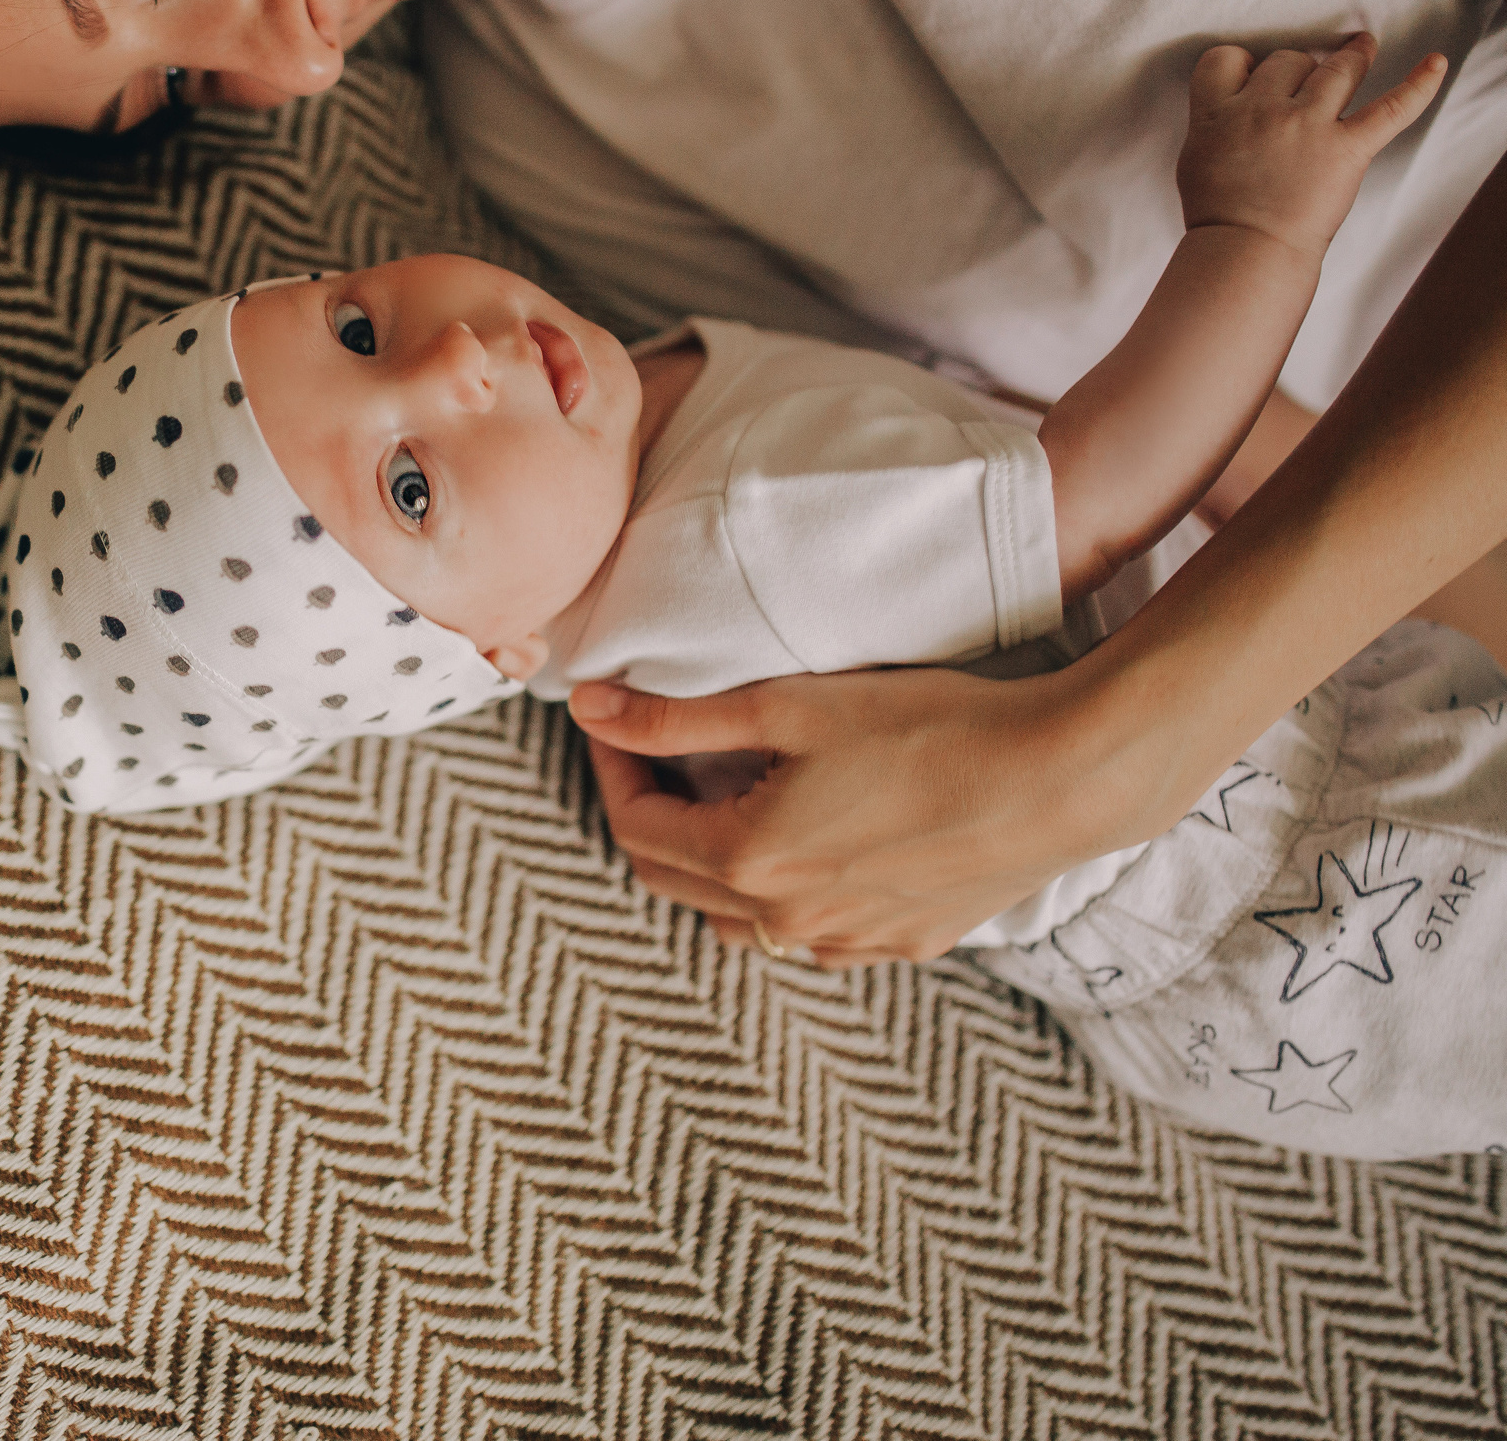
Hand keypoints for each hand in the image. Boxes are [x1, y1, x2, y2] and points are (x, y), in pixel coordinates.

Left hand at [570, 657, 1204, 966]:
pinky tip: (812, 835)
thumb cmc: (929, 727)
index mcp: (750, 863)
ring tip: (734, 792)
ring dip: (714, 861)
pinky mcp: (902, 944)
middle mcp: (788, 924)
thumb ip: (677, 717)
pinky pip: (810, 933)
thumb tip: (589, 707)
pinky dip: (784, 892)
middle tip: (661, 754)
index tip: (617, 722)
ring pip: (739, 919)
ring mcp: (847, 945)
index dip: (613, 769)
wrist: (1061, 775)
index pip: (635, 829)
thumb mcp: (788, 705)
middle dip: (652, 814)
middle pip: (673, 879)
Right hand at [1178, 32, 1444, 257]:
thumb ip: (1216, 126)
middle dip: (1296, 70)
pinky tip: (1435, 64)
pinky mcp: (1349, 147)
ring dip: (1353, 55)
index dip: (1241, 64)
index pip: (1225, 59)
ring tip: (1363, 47)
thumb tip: (1236, 112)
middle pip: (1287, 60)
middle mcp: (1264, 109)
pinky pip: (1394, 107)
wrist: (1243, 252)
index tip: (1251, 74)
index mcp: (1218, 114)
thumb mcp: (1195, 159)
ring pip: (1337, 68)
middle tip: (1304, 84)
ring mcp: (1309, 125)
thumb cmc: (1216, 217)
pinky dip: (1420, 84)